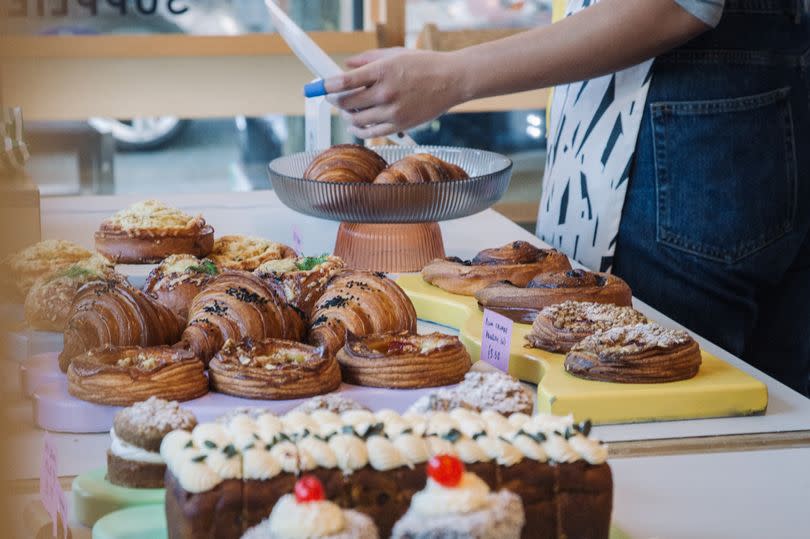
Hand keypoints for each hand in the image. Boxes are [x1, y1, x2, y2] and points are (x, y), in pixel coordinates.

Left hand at [324, 48, 464, 138]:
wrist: (452, 80)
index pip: (345, 82)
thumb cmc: (425, 65)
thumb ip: (368, 59)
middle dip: (335, 101)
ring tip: (346, 111)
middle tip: (332, 98)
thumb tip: (346, 65)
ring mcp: (393, 111)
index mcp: (382, 71)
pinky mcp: (400, 125)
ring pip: (357, 120)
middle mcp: (386, 92)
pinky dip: (359, 130)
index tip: (320, 88)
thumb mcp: (395, 54)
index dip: (327, 86)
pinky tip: (356, 125)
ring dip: (347, 116)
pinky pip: (371, 133)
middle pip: (347, 103)